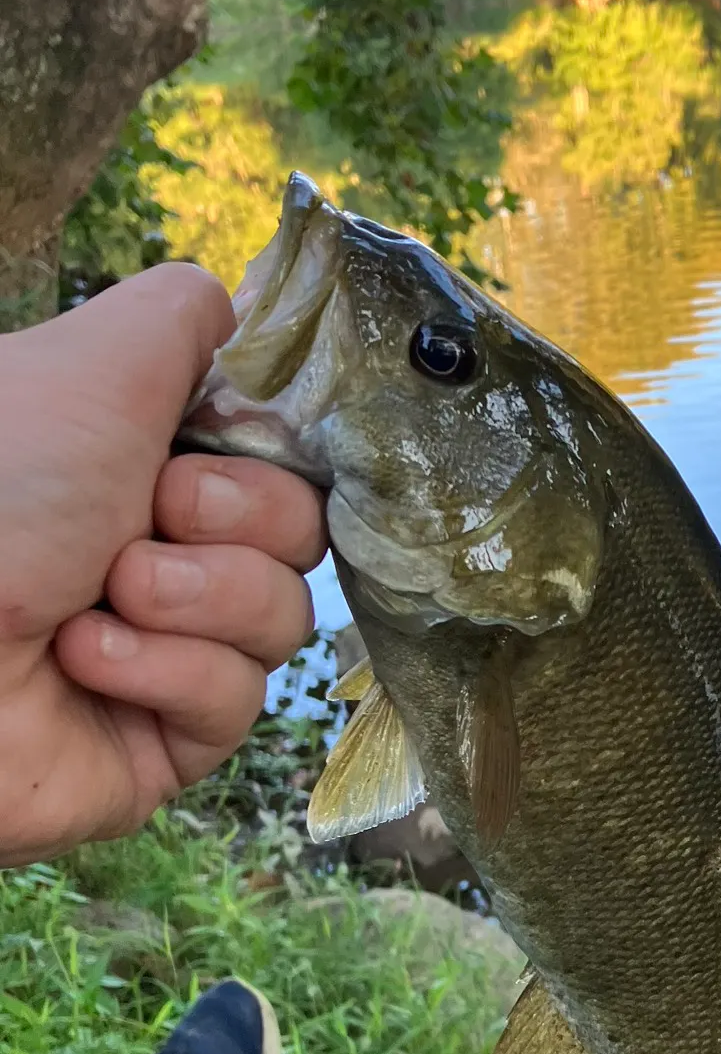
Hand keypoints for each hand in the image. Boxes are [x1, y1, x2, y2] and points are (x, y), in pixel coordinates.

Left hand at [0, 264, 327, 866]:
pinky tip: (84, 659)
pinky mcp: (160, 741)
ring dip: (199, 600)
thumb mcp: (90, 363)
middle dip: (240, 525)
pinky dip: (168, 673)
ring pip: (283, 621)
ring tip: (103, 597)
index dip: (267, 461)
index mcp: (145, 468)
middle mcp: (162, 552)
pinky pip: (238, 702)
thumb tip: (233, 312)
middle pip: (303, 540)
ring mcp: (165, 651)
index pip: (284, 465)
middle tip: (149, 520)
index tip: (202, 452)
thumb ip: (181, 317)